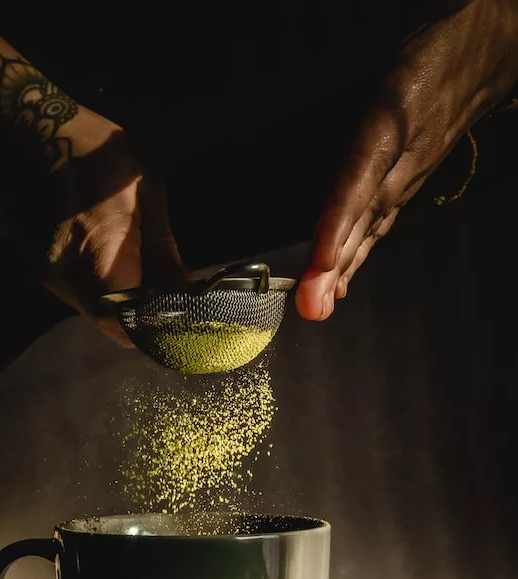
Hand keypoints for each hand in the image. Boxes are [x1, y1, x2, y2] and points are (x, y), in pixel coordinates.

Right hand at [0, 56, 183, 345]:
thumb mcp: (146, 192)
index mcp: (101, 261)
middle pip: (109, 322)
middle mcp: (69, 279)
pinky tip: (109, 257)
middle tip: (167, 295)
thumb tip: (184, 290)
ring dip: (118, 300)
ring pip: (92, 308)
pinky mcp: (37, 266)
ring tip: (142, 273)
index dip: (155, 330)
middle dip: (140, 316)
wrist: (29, 126)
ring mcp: (48, 276)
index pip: (129, 326)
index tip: (179, 318)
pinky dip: (97, 284)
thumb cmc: (96, 153)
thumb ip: (162, 250)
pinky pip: (74, 290)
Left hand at [295, 0, 517, 321]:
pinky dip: (360, 250)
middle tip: (310, 306)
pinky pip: (382, 220)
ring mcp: (412, 170)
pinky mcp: (414, 177)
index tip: (322, 261)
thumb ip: (355, 112)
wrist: (486, 54)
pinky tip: (341, 277)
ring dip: (344, 268)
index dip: (340, 221)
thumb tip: (312, 164)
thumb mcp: (388, 70)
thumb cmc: (429, 52)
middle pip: (364, 216)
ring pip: (373, 225)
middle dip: (335, 264)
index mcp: (393, 119)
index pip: (360, 176)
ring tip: (319, 306)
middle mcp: (405, 154)